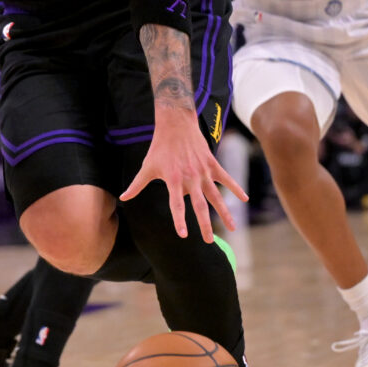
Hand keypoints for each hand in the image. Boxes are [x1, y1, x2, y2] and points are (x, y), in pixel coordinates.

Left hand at [120, 114, 247, 236]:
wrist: (176, 125)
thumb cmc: (159, 148)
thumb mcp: (147, 167)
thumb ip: (136, 185)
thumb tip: (123, 198)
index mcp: (173, 180)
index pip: (177, 205)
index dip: (179, 221)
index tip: (184, 235)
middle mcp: (190, 178)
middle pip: (199, 206)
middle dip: (204, 224)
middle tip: (209, 241)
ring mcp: (203, 172)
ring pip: (216, 196)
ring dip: (225, 213)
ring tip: (232, 228)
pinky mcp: (212, 164)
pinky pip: (226, 179)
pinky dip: (236, 188)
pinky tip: (244, 200)